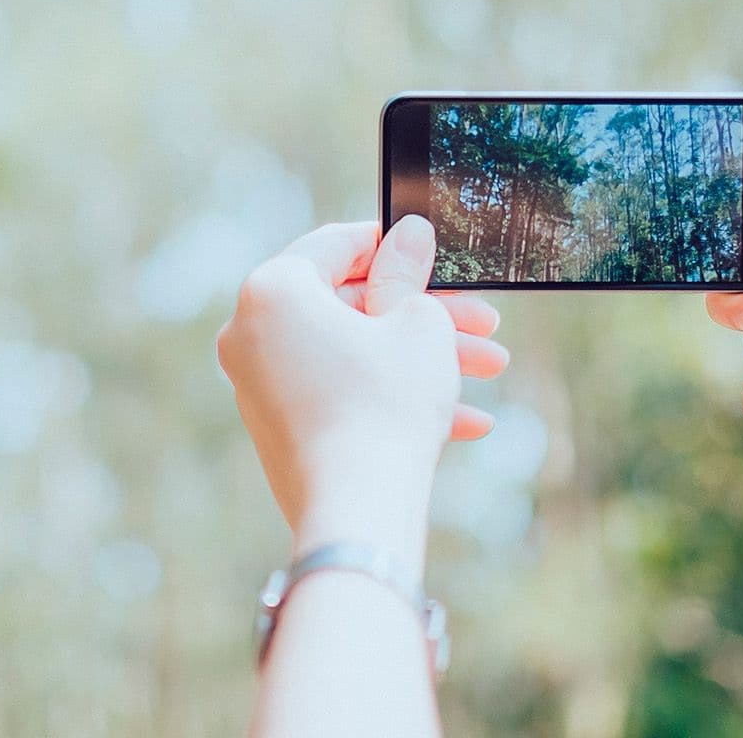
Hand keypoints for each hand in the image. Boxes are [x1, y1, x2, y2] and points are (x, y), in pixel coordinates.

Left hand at [217, 217, 508, 568]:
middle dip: (427, 315)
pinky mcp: (279, 429)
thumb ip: (408, 272)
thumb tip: (409, 233)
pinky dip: (392, 399)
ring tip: (491, 369)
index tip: (433, 249)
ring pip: (355, 354)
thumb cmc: (385, 403)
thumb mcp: (414, 323)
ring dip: (423, 360)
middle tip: (484, 322)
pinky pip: (341, 395)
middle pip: (352, 306)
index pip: (337, 245)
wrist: (357, 510)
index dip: (394, 244)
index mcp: (273, 290)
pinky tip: (466, 423)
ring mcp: (260, 384)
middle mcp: (251, 333)